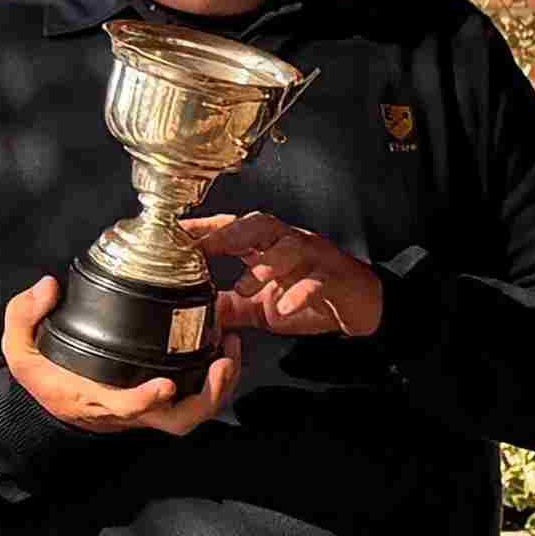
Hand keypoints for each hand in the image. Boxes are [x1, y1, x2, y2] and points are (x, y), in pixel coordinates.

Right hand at [0, 275, 240, 436]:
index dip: (148, 400)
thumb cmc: (42, 378)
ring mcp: (147, 411)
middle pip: (178, 421)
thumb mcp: (18, 349)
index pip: (127, 408)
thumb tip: (49, 286)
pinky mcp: (159, 403)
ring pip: (194, 414)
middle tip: (223, 360)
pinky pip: (196, 401)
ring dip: (220, 388)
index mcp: (95, 400)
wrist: (52, 407)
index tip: (166, 384)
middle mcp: (128, 412)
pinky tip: (224, 352)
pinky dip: (216, 382)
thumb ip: (25, 315)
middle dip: (208, 397)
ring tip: (232, 349)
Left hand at [184, 211, 383, 340]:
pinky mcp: (336, 277)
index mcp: (270, 245)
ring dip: (266, 264)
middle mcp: (291, 242)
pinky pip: (318, 279)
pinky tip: (285, 307)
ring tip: (244, 288)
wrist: (359, 306)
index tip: (175, 233)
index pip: (234, 226)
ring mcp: (316, 256)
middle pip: (261, 224)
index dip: (205, 227)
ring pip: (290, 246)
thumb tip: (194, 311)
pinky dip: (300, 292)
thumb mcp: (260, 307)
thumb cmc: (311, 297)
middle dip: (232, 234)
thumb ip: (229, 306)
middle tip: (206, 250)